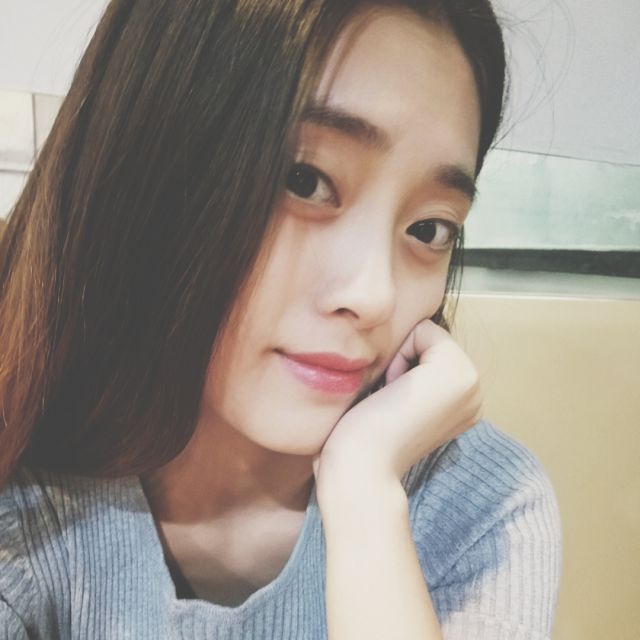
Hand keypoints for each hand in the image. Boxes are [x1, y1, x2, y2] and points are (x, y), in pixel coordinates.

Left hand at [312, 318, 482, 494]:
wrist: (362, 465)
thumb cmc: (365, 436)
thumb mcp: (398, 398)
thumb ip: (411, 375)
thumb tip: (400, 346)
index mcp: (461, 401)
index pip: (428, 349)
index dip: (400, 365)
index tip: (391, 402)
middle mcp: (475, 393)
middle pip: (428, 338)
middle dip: (402, 360)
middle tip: (390, 401)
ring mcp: (472, 383)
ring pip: (425, 334)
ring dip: (399, 360)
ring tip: (392, 399)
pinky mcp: (459, 372)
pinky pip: (422, 330)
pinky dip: (399, 356)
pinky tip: (394, 392)